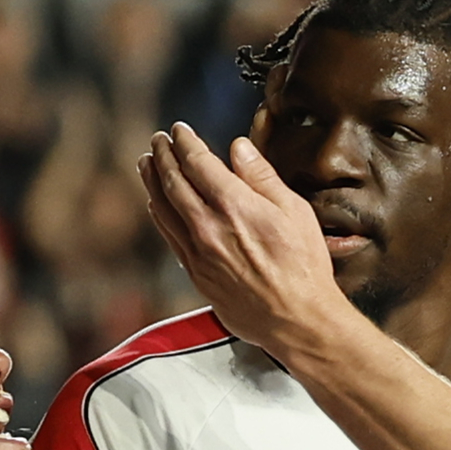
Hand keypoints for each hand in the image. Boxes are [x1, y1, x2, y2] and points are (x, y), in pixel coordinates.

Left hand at [136, 123, 351, 354]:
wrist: (297, 319)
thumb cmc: (304, 266)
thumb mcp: (294, 210)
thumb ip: (261, 177)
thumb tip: (239, 149)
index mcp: (234, 205)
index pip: (197, 162)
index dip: (185, 142)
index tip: (180, 130)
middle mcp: (209, 227)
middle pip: (173, 182)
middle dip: (162, 155)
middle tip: (157, 140)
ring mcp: (198, 253)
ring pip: (163, 209)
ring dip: (152, 181)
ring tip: (146, 163)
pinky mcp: (197, 275)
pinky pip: (169, 237)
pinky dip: (159, 215)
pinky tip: (156, 205)